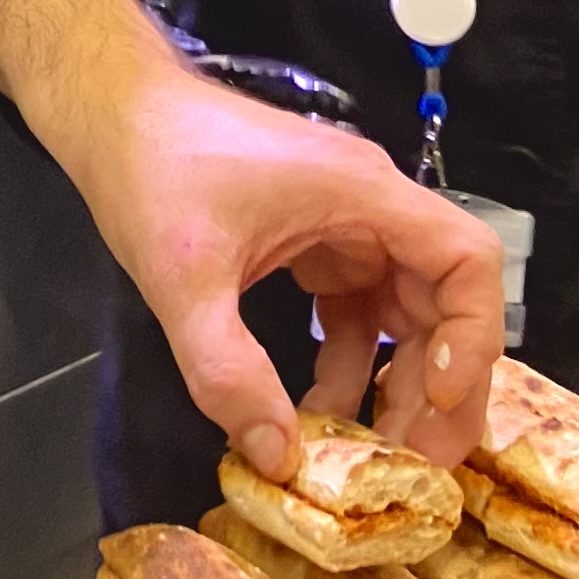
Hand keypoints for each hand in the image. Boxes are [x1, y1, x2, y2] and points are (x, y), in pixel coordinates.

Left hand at [71, 70, 502, 476]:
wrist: (109, 115)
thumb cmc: (151, 170)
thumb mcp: (183, 280)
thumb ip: (227, 371)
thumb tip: (278, 457)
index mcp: (363, 194)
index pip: (467, 260)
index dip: (470, 337)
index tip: (435, 400)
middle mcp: (368, 205)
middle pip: (443, 299)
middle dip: (438, 384)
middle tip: (419, 464)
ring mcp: (341, 223)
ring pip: (399, 312)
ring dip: (392, 382)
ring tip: (370, 456)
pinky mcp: (310, 241)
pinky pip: (352, 310)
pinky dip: (347, 363)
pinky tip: (317, 415)